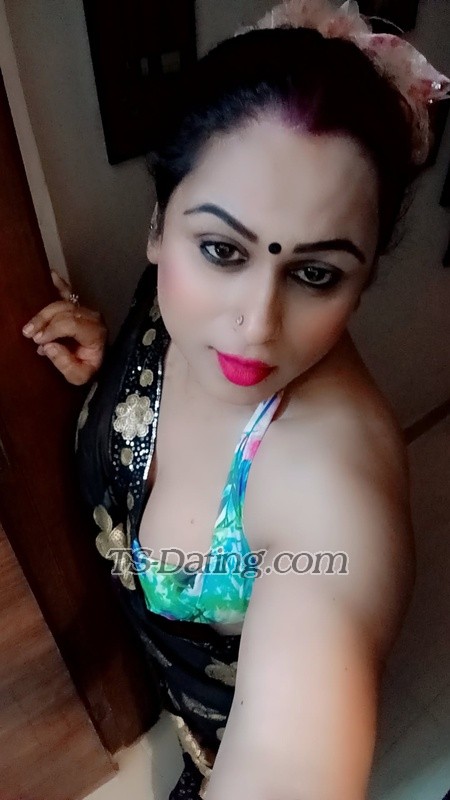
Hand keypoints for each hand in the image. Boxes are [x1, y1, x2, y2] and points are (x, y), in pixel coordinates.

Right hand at [22, 270, 107, 385]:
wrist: (98, 364)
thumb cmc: (89, 369)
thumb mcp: (79, 376)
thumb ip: (65, 363)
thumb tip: (48, 346)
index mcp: (96, 332)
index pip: (71, 323)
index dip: (52, 329)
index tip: (38, 340)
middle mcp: (93, 317)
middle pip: (65, 311)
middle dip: (44, 321)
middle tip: (29, 334)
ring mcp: (86, 310)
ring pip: (62, 303)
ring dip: (43, 313)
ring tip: (30, 326)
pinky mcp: (80, 307)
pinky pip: (69, 292)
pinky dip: (59, 284)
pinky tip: (52, 274)